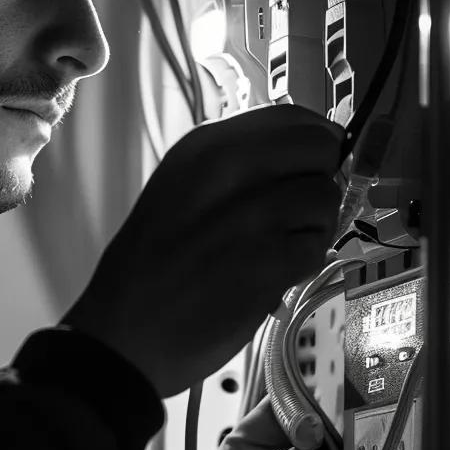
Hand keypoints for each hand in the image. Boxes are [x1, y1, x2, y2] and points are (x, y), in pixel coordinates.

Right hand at [63, 105, 342, 396]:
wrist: (124, 333)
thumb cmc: (151, 267)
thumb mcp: (179, 189)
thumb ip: (236, 167)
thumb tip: (303, 157)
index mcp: (203, 146)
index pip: (294, 117)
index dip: (315, 143)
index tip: (311, 166)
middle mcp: (228, 168)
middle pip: (321, 149)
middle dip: (320, 180)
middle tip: (298, 213)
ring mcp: (250, 213)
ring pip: (325, 199)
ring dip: (314, 228)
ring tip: (278, 250)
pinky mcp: (268, 260)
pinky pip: (317, 247)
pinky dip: (304, 265)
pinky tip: (273, 276)